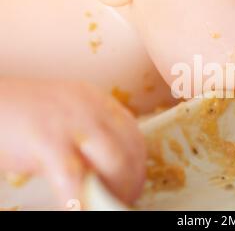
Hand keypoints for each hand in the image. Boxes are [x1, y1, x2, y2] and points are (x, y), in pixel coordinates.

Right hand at [0, 79, 146, 208]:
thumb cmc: (21, 114)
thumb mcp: (66, 114)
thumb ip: (88, 134)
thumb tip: (104, 170)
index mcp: (97, 101)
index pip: (133, 133)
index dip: (138, 162)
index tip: (135, 180)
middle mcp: (92, 108)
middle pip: (130, 148)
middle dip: (133, 179)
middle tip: (125, 199)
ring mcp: (73, 124)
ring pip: (114, 163)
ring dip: (116, 190)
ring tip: (105, 207)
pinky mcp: (49, 142)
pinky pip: (75, 179)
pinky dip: (82, 201)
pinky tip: (78, 209)